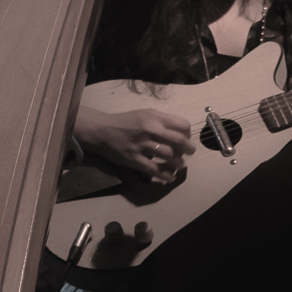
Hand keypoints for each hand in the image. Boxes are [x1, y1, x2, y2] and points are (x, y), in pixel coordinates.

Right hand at [74, 106, 195, 182]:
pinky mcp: (134, 159)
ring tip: (179, 165)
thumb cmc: (125, 122)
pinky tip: (170, 177)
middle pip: (179, 141)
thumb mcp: (145, 114)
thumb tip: (180, 133)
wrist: (102, 130)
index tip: (186, 140)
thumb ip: (162, 121)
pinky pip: (154, 170)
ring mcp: (142, 145)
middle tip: (189, 154)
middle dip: (188, 149)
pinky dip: (165, 175)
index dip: (187, 134)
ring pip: (169, 156)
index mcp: (155, 117)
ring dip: (178, 163)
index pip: (182, 125)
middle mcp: (150, 130)